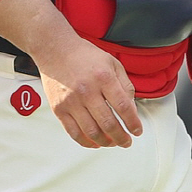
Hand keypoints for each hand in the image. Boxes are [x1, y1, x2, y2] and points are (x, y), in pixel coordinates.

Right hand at [33, 34, 143, 148]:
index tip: (137, 131)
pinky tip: (95, 142)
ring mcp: (71, 101)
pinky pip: (73, 132)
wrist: (54, 49)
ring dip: (106, 142)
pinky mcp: (59, 108)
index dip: (133, 123)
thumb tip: (131, 110)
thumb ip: (125, 85)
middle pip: (109, 123)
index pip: (123, 107)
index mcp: (103, 77)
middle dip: (122, 138)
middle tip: (126, 142)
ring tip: (112, 143)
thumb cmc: (84, 56)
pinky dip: (86, 142)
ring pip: (92, 132)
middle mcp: (87, 90)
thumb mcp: (112, 62)